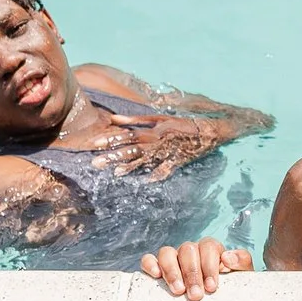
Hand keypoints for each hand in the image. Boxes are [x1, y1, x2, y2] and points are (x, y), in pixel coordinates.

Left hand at [70, 113, 227, 180]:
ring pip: (145, 161)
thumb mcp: (158, 118)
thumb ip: (135, 119)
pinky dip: (156, 176)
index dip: (111, 138)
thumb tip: (113, 119)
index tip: (94, 143)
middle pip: (132, 149)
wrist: (207, 130)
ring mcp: (167, 153)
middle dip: (113, 156)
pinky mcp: (176, 162)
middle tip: (95, 163)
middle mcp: (158, 141)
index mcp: (153, 129)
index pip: (128, 134)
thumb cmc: (180, 123)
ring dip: (130, 167)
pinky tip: (144, 182)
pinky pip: (165, 170)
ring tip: (115, 173)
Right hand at [141, 238, 251, 300]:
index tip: (212, 287)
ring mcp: (173, 258)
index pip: (209, 247)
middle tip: (196, 296)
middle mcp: (191, 250)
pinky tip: (156, 276)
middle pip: (188, 250)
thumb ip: (242, 262)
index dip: (209, 266)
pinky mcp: (157, 268)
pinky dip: (150, 264)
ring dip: (172, 271)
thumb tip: (226, 257)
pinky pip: (149, 259)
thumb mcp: (242, 274)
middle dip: (192, 273)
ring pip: (167, 252)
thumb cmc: (230, 287)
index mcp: (211, 249)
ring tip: (178, 291)